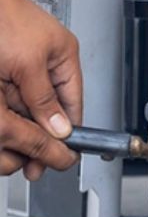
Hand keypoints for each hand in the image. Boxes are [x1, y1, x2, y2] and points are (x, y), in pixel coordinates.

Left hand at [0, 0, 80, 179]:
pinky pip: (6, 97)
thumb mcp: (26, 62)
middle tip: (31, 158)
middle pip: (46, 110)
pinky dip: (4, 108)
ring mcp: (19, 65)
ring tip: (13, 135)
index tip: (59, 153)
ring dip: (17, 120)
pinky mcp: (1, 67)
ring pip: (22, 106)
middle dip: (37, 131)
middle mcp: (43, 62)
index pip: (72, 105)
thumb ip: (43, 98)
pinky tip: (2, 116)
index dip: (66, 132)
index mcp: (63, 57)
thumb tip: (60, 129)